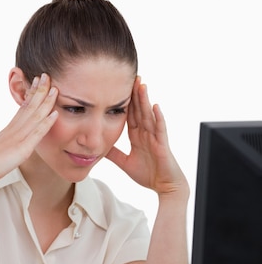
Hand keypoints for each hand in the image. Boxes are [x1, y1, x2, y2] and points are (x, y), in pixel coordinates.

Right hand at [0, 73, 58, 187]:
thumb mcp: (0, 150)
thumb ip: (8, 144)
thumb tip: (13, 143)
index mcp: (9, 129)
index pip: (23, 107)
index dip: (32, 94)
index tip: (37, 81)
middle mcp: (14, 129)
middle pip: (29, 106)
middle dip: (40, 90)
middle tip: (47, 75)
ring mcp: (18, 138)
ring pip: (35, 116)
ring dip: (45, 102)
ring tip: (55, 89)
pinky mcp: (22, 148)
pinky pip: (36, 133)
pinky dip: (46, 123)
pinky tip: (55, 114)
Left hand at [106, 77, 187, 196]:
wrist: (164, 187)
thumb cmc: (148, 174)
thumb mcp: (125, 162)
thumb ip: (113, 154)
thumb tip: (97, 147)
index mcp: (137, 136)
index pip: (130, 115)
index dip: (124, 102)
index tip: (117, 87)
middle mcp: (147, 133)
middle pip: (139, 110)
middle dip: (135, 94)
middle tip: (131, 76)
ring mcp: (156, 137)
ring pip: (149, 115)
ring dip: (145, 100)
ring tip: (141, 84)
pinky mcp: (163, 144)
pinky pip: (160, 129)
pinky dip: (158, 117)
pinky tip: (155, 106)